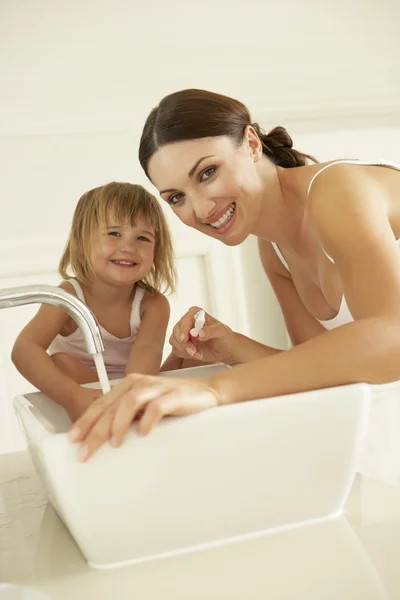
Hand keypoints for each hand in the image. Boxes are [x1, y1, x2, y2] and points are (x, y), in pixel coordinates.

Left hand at [69, 373, 218, 459]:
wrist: (207, 393)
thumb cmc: (173, 402)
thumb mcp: (145, 408)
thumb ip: (127, 417)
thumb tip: (102, 439)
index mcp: (128, 386)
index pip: (101, 404)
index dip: (85, 421)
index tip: (73, 439)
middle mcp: (139, 383)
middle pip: (111, 406)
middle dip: (95, 430)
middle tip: (86, 451)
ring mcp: (157, 388)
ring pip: (129, 402)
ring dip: (119, 424)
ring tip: (114, 443)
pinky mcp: (174, 395)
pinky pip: (158, 406)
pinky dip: (148, 420)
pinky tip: (144, 433)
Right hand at [169, 306, 234, 363]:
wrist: (226, 349)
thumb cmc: (225, 337)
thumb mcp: (222, 332)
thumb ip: (211, 331)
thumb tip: (199, 333)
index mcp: (196, 313)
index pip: (185, 319)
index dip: (184, 329)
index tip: (185, 339)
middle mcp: (187, 322)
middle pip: (176, 330)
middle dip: (184, 343)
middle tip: (193, 351)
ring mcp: (184, 333)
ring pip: (174, 340)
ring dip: (184, 350)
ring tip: (197, 353)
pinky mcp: (182, 344)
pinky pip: (176, 349)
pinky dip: (185, 354)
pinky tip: (196, 354)